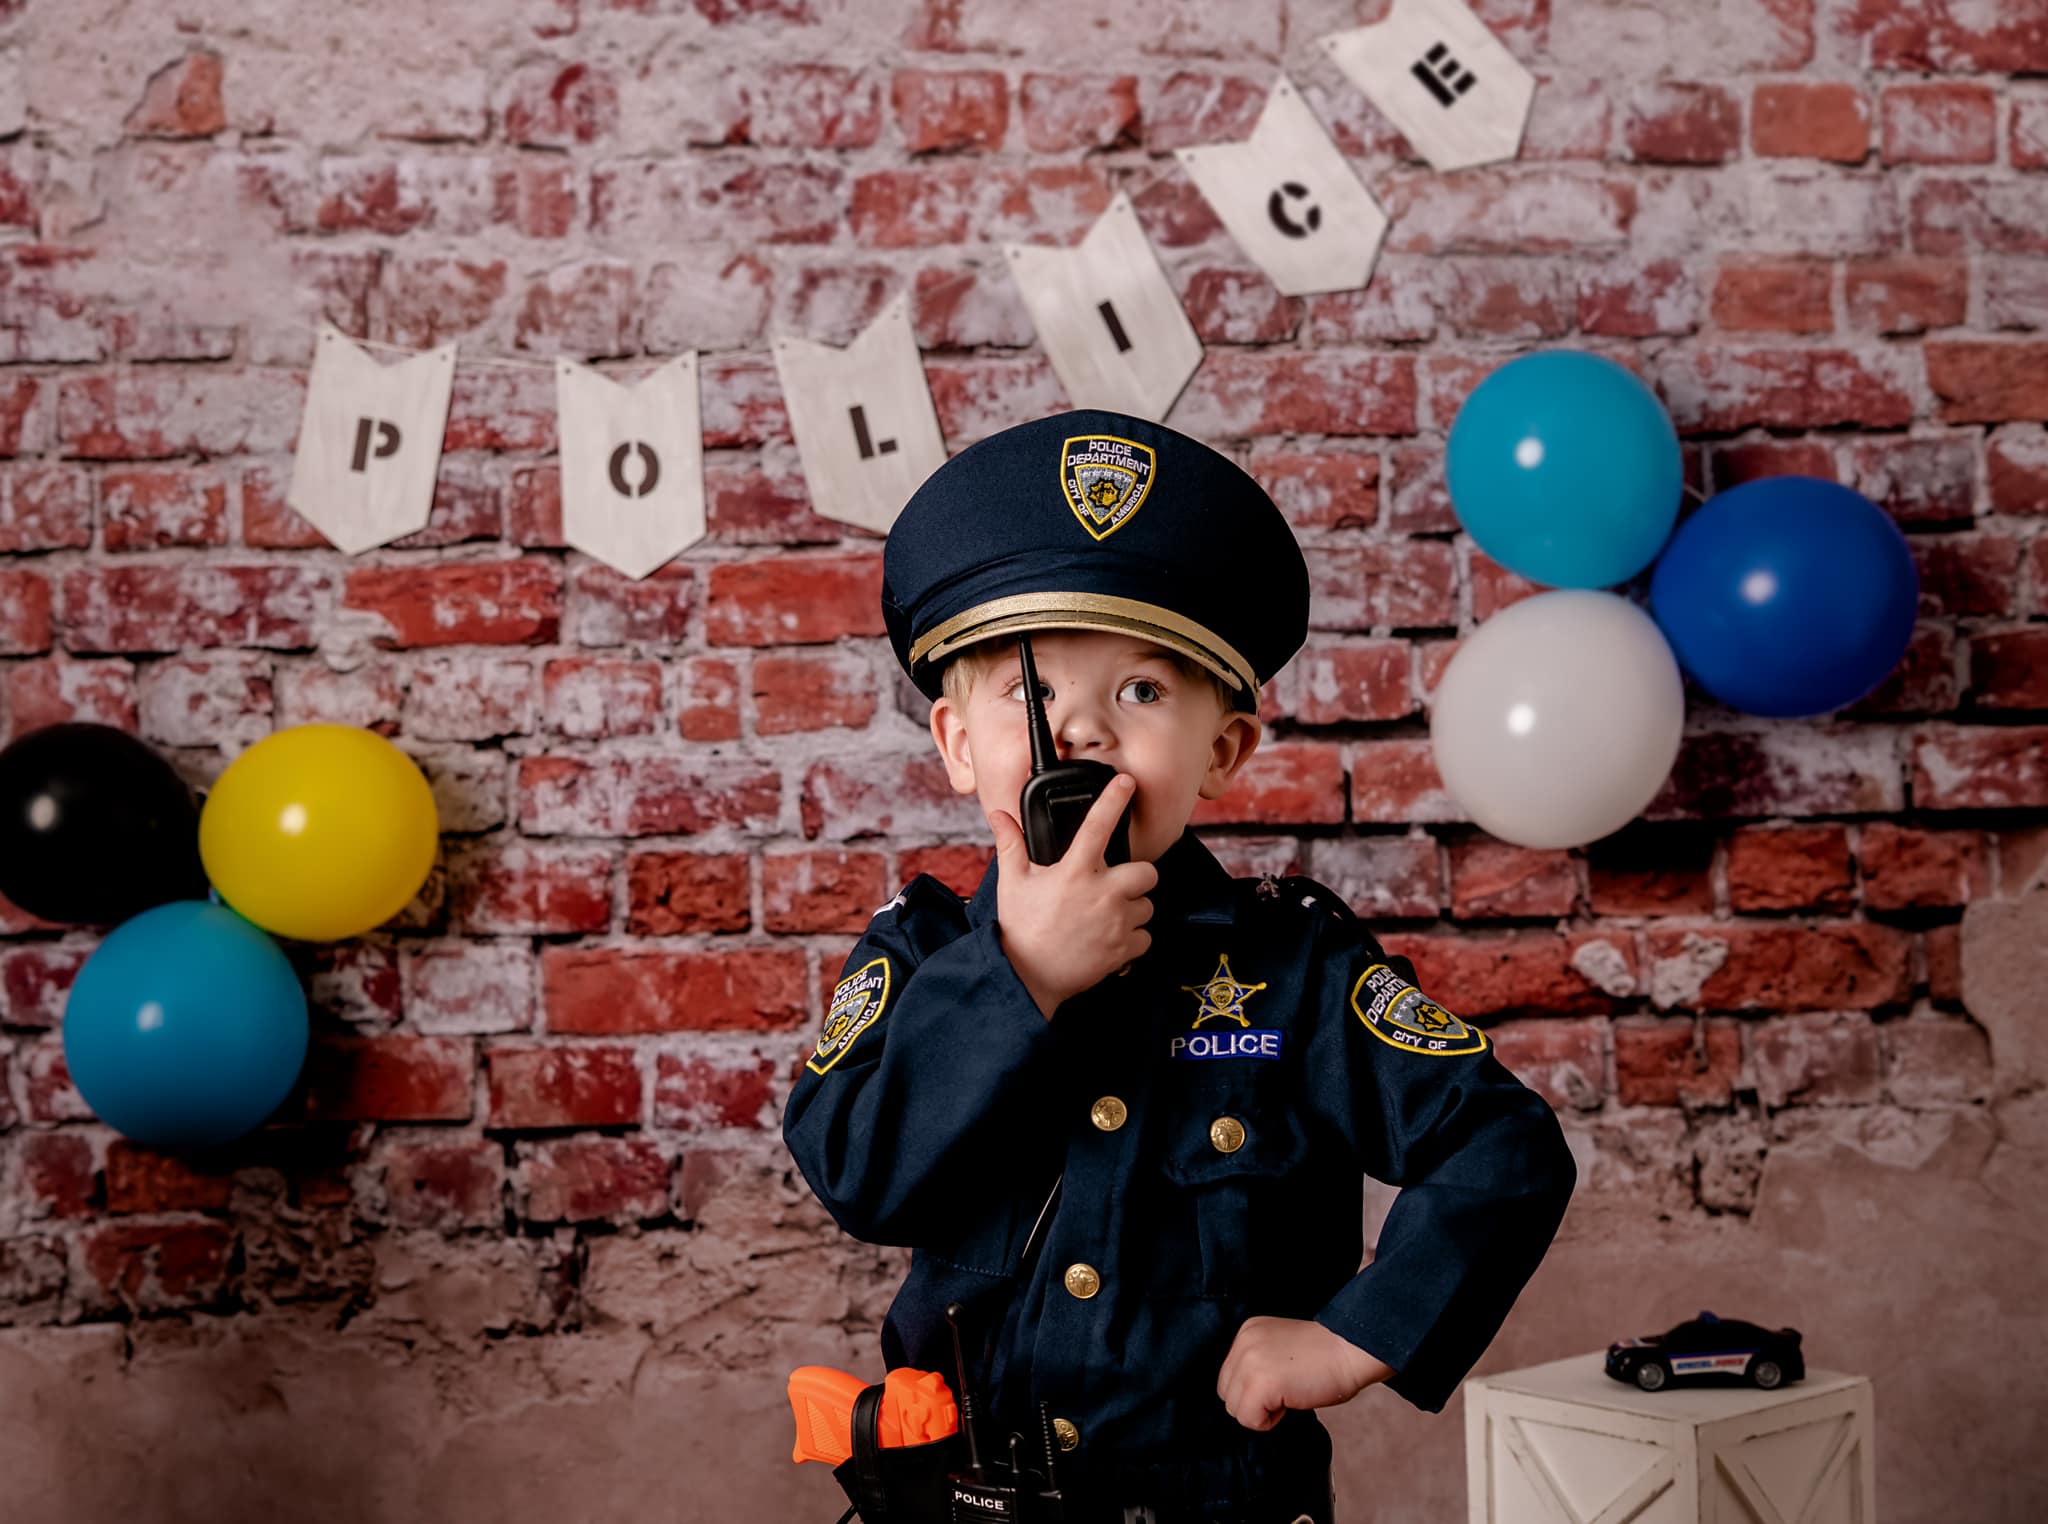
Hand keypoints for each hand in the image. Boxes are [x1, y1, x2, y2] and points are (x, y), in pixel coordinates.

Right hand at [988, 774, 1156, 1019]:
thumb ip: (1011, 845)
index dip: (1114, 799)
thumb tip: (1000, 815)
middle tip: (1115, 885)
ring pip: (1147, 906)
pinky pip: (1145, 937)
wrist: (1026, 978)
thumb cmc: (1020, 928)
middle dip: (1137, 877)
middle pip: (1147, 872)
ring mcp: (1116, 922)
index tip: (1126, 783)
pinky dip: (1132, 939)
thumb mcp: (1012, 882)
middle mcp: (1102, 893)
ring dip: (1133, 910)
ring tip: (1106, 917)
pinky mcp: (1124, 949)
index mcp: (1075, 872)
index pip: (1098, 826)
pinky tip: (1110, 939)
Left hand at [1216, 1316, 1393, 1431]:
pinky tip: (1293, 1400)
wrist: (1352, 1349)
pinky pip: (1250, 1420)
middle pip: (1227, 1394)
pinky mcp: (1260, 1383)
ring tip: (1291, 1393)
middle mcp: (1243, 1343)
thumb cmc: (1326, 1356)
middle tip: (1287, 1391)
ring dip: (1263, 1412)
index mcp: (1247, 1332)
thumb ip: (1257, 1363)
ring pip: (1236, 1409)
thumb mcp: (1279, 1350)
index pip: (1229, 1377)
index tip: (1282, 1382)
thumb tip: (1243, 1396)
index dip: (1254, 1390)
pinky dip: (1271, 1421)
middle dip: (1254, 1402)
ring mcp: (1249, 1362)